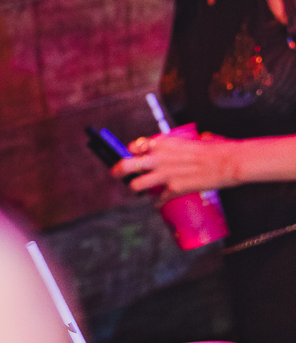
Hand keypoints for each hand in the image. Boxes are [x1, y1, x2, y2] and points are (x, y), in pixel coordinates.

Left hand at [113, 134, 242, 196]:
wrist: (227, 162)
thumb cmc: (214, 148)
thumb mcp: (190, 140)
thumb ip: (177, 146)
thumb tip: (177, 148)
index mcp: (163, 143)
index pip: (135, 146)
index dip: (130, 152)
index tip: (130, 155)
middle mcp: (159, 158)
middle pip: (126, 164)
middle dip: (118, 170)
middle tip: (116, 174)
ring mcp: (165, 174)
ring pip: (137, 185)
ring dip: (137, 188)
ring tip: (139, 190)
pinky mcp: (174, 189)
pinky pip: (158, 199)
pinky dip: (158, 202)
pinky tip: (158, 203)